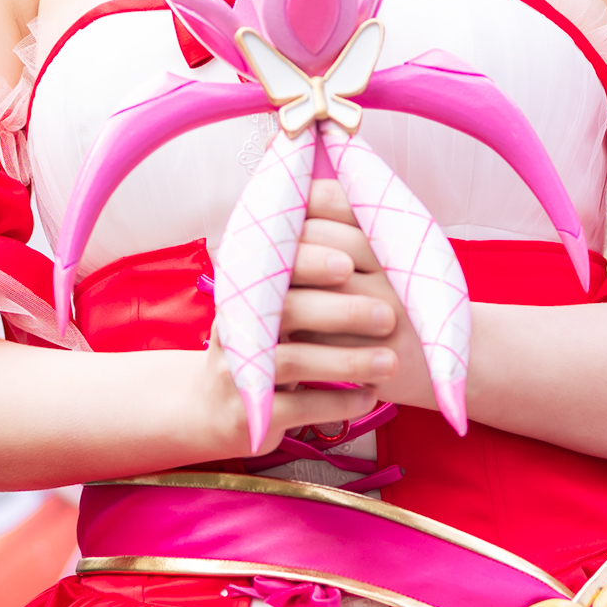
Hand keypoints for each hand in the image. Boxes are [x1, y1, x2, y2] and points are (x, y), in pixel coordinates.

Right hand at [188, 182, 416, 456]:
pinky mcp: (250, 415)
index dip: (311, 258)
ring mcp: (240, 371)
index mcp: (248, 289)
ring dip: (347, 360)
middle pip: (286, 308)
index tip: (352, 261)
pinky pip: (297, 407)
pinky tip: (370, 398)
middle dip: (340, 310)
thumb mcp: (277, 301)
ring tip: (389, 363)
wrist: (216, 408)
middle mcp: (238, 325)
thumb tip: (343, 192)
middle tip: (387, 315)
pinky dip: (337, 403)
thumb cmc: (268, 342)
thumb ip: (304, 258)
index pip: (275, 263)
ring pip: (294, 360)